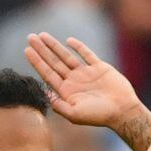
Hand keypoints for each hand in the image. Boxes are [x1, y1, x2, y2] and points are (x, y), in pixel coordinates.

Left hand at [25, 33, 145, 130]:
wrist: (123, 111)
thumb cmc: (99, 115)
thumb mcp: (75, 114)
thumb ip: (58, 105)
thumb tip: (44, 92)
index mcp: (66, 92)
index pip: (47, 74)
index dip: (37, 62)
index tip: (27, 50)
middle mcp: (74, 82)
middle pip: (53, 63)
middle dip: (41, 50)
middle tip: (30, 37)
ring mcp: (86, 74)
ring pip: (66, 56)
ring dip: (54, 46)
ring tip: (42, 35)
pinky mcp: (99, 68)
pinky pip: (87, 54)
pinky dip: (78, 47)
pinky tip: (68, 40)